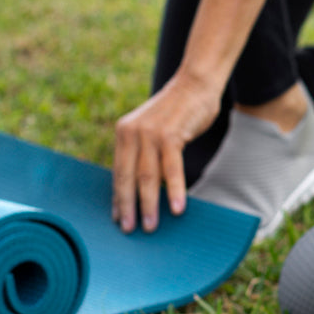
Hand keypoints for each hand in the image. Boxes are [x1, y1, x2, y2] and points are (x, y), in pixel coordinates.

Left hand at [112, 69, 220, 233]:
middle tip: (129, 230)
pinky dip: (175, 190)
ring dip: (149, 204)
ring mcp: (150, 133)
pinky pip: (171, 169)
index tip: (118, 218)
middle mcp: (132, 132)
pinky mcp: (170, 134)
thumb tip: (145, 185)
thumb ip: (145, 151)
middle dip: (128, 206)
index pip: (118, 171)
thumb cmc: (178, 112)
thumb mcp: (153, 129)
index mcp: (124, 132)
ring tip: (150, 226)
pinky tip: (178, 208)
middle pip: (127, 177)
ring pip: (147, 176)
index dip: (118, 197)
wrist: (196, 83)